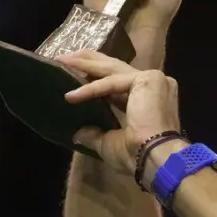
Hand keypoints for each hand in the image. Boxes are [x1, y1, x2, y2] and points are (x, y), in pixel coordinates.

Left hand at [60, 50, 184, 180]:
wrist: (154, 158)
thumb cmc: (136, 155)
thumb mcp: (109, 143)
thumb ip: (95, 133)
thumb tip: (78, 134)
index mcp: (148, 99)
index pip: (117, 83)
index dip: (95, 79)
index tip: (72, 75)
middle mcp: (153, 85)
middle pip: (114, 67)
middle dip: (88, 62)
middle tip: (64, 58)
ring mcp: (152, 80)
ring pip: (112, 69)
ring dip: (85, 64)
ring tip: (62, 61)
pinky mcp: (147, 79)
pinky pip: (112, 83)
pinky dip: (90, 89)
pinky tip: (71, 95)